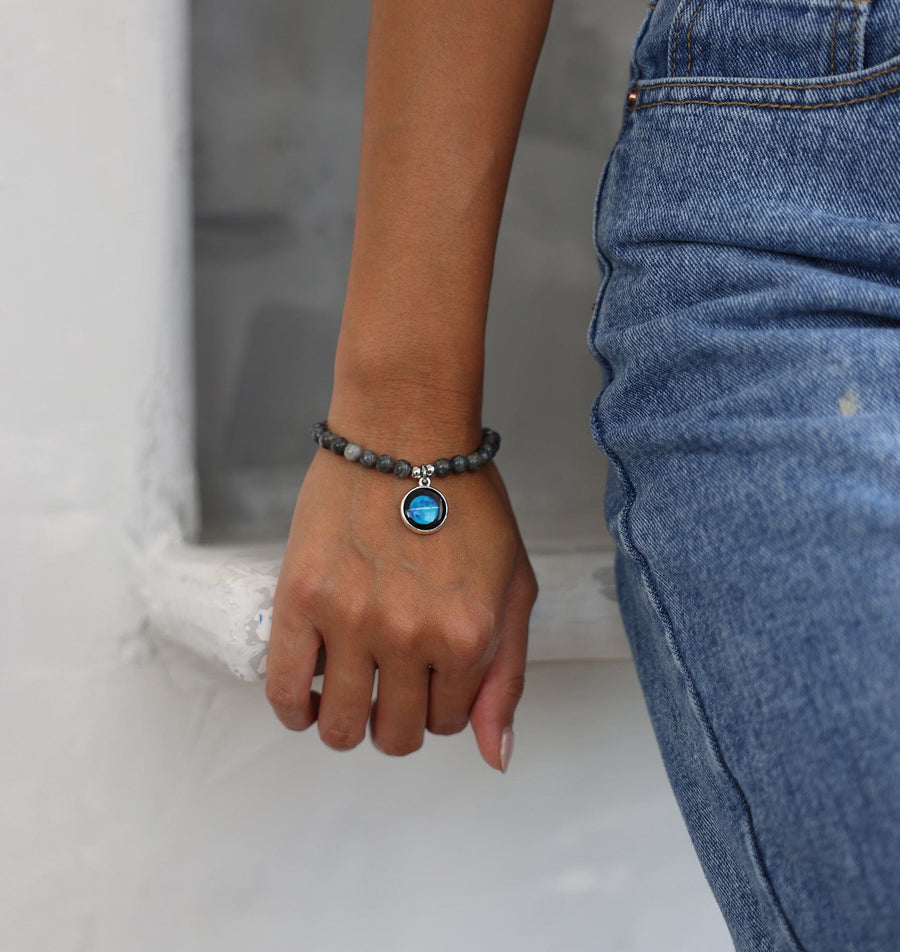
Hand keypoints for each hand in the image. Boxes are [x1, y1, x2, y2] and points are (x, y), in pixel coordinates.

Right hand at [265, 444, 537, 770]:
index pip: (449, 723)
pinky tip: (307, 699)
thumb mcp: (513, 588)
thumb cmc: (466, 505)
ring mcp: (351, 619)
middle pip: (396, 734)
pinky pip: (284, 690)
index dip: (440, 704)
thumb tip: (494, 757)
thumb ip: (508, 677)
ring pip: (340, 726)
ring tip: (350, 692)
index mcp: (469, 637)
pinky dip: (294, 710)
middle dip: (397, 721)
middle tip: (391, 687)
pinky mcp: (300, 598)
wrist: (406, 434)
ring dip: (346, 723)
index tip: (431, 675)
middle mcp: (411, 636)